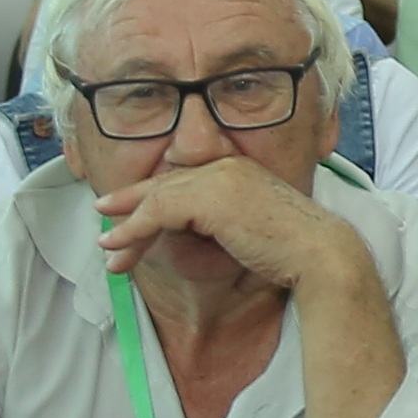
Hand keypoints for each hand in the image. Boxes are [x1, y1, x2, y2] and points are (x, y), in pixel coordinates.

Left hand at [96, 157, 358, 296]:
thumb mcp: (247, 230)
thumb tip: (188, 234)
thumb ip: (219, 223)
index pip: (183, 179)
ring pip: (157, 198)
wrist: (317, 253)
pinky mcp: (209, 196)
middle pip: (164, 184)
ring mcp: (217, 177)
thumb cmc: (292, 251)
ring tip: (106, 246)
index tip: (126, 210)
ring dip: (126, 225)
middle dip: (129, 202)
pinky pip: (158, 210)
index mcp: (237, 168)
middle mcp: (225, 165)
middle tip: (101, 214)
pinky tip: (120, 246)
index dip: (150, 193)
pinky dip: (134, 229)